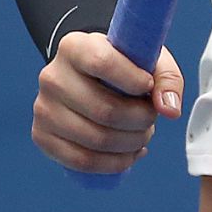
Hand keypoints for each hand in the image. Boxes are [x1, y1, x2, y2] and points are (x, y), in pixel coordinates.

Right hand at [32, 31, 184, 173]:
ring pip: (96, 140)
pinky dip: (113, 164)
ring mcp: (43, 109)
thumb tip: (169, 109)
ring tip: (142, 135)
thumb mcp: (146, 58)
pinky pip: (81, 161)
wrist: (87, 76)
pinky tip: (128, 154)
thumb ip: (166, 78)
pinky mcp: (42, 136)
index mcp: (74, 47)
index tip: (147, 86)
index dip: (133, 80)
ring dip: (130, 144)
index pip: (102, 63)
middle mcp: (52, 77)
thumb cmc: (119, 65)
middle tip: (151, 118)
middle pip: (105, 110)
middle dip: (140, 120)